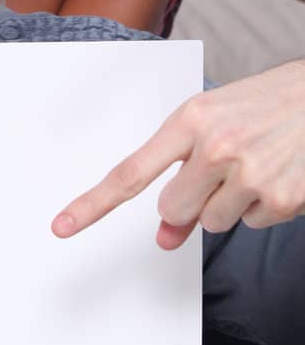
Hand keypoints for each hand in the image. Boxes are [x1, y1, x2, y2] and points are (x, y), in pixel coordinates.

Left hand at [52, 60, 304, 247]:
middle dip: (190, 199)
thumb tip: (164, 237)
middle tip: (222, 167)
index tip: (62, 226)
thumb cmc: (260, 107)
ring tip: (256, 163)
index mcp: (191, 120)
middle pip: (172, 209)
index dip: (93, 204)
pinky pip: (252, 225)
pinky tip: (278, 172)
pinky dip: (263, 207)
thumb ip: (181, 176)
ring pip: (212, 223)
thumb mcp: (212, 126)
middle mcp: (218, 147)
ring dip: (229, 204)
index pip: (131, 172)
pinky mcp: (284, 199)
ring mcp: (252, 174)